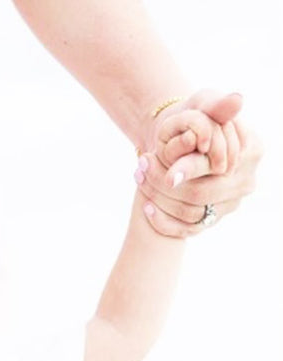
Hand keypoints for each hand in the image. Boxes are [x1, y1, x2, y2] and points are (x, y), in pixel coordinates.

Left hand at [135, 91, 259, 236]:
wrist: (182, 136)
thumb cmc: (196, 114)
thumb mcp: (204, 102)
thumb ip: (217, 105)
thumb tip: (236, 101)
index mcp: (251, 152)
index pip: (216, 166)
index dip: (187, 167)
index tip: (152, 158)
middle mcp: (244, 182)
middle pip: (200, 194)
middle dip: (163, 182)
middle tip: (140, 166)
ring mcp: (229, 205)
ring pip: (190, 213)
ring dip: (159, 199)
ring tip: (138, 177)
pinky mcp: (211, 220)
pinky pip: (185, 230)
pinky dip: (163, 221)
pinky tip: (146, 207)